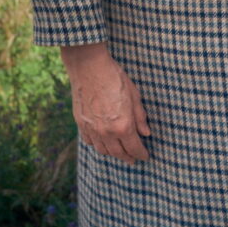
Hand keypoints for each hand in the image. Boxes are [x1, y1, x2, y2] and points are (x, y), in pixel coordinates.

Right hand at [61, 42, 150, 163]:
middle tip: (133, 159)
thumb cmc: (115, 77)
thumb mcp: (134, 95)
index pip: (134, 148)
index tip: (145, 156)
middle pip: (118, 153)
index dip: (141, 154)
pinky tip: (103, 142)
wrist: (89, 67)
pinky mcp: (81, 124)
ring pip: (103, 150)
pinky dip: (98, 145)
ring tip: (119, 152)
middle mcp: (107, 132)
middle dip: (128, 157)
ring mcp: (92, 130)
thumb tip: (146, 132)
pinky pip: (90, 142)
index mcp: (123, 126)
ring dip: (113, 153)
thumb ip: (140, 116)